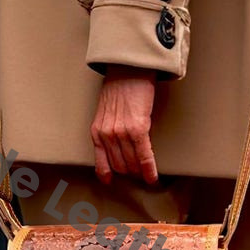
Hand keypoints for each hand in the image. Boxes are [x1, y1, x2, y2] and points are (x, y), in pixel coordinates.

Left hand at [90, 65, 157, 185]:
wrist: (129, 67)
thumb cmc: (120, 86)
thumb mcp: (105, 112)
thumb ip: (108, 130)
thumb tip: (118, 147)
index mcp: (96, 131)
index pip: (101, 163)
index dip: (109, 175)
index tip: (112, 182)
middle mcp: (107, 135)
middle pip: (120, 166)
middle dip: (130, 173)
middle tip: (139, 174)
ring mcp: (121, 133)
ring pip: (132, 164)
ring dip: (141, 172)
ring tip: (147, 174)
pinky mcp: (138, 129)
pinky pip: (144, 156)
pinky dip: (149, 170)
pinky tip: (153, 177)